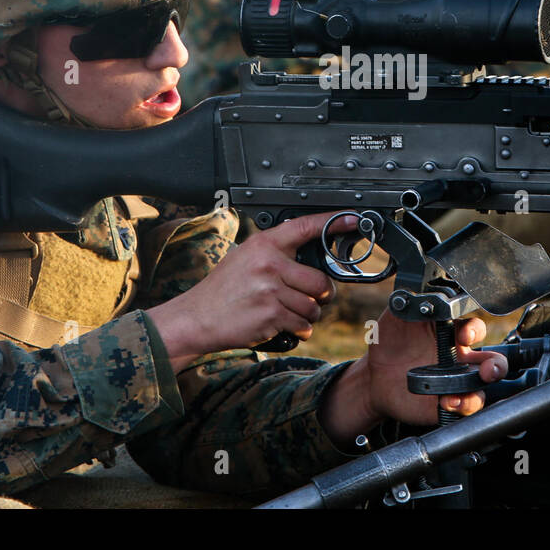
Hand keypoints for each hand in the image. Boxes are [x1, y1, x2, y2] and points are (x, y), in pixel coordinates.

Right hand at [147, 211, 355, 368]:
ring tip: (284, 312)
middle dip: (319, 295)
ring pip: (313, 306)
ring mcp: (271, 289)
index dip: (333, 223)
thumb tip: (311, 261)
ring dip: (306, 315)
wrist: (196, 318)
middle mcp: (269, 263)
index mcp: (264, 245)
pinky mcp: (272, 314)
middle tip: (304, 298)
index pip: (305, 227)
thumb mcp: (245, 259)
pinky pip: (303, 325)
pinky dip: (297, 330)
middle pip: (320, 280)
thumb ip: (276, 256)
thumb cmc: (222, 291)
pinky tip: (279, 324)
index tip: (353, 219)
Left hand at [319, 311, 507, 445]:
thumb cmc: (389, 343)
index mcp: (450, 332)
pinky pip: (465, 405)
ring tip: (462, 393)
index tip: (465, 334)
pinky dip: (462, 405)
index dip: (475, 331)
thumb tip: (419, 294)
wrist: (374, 376)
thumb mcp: (396, 318)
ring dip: (479, 390)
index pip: (474, 328)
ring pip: (482, 387)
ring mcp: (455, 380)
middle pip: (493, 361)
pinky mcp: (448, 401)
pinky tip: (447, 401)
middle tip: (488, 370)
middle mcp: (458, 357)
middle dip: (496, 366)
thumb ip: (409, 304)